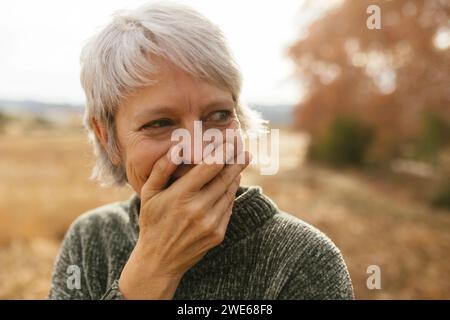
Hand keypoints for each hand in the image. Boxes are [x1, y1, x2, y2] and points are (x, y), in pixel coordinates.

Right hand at [118, 143, 251, 298]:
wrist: (159, 260)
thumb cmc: (152, 222)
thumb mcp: (149, 194)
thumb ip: (162, 168)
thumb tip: (177, 146)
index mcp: (181, 195)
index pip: (210, 165)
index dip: (223, 149)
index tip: (231, 138)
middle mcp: (198, 209)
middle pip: (225, 177)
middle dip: (236, 159)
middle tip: (243, 146)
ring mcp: (210, 223)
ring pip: (230, 191)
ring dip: (236, 174)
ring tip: (240, 161)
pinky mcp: (218, 234)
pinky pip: (229, 207)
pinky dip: (231, 193)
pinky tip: (231, 183)